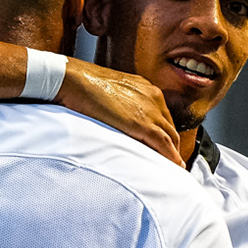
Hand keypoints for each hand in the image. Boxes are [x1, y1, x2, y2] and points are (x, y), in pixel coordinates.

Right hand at [54, 58, 183, 165]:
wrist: (74, 79)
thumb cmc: (82, 85)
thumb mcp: (109, 92)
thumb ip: (120, 105)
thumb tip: (118, 119)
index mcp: (145, 88)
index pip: (162, 115)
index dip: (165, 132)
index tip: (164, 145)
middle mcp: (153, 97)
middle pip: (170, 126)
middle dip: (172, 144)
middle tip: (172, 160)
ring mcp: (150, 109)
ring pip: (171, 136)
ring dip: (174, 153)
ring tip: (174, 167)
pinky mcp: (142, 124)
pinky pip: (164, 143)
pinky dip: (171, 156)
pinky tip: (173, 166)